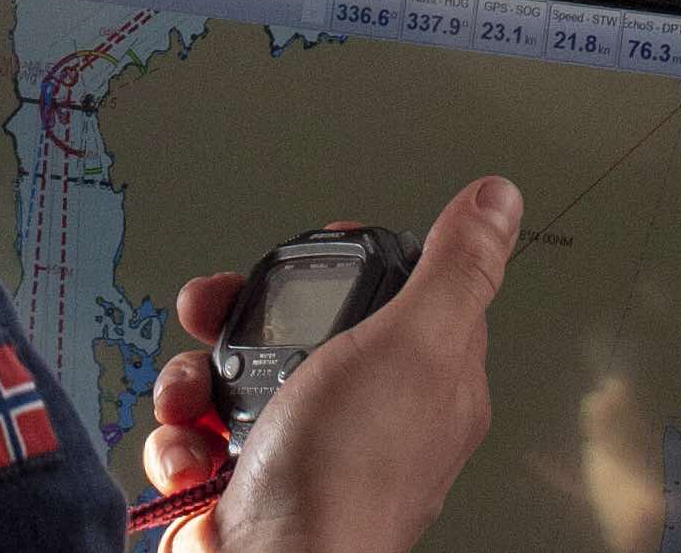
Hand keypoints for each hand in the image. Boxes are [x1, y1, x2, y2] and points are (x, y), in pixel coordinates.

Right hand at [139, 176, 522, 552]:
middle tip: (220, 310)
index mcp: (426, 384)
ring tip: (197, 396)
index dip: (348, 266)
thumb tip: (499, 198)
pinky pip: (199, 433)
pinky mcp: (245, 482)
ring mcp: (303, 451)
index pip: (397, 295)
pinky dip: (181, 438)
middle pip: (300, 328)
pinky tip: (194, 451)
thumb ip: (454, 269)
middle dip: (245, 315)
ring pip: (238, 375)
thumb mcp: (412, 344)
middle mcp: (367, 418)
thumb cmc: (346, 474)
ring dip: (197, 377)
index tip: (313, 257)